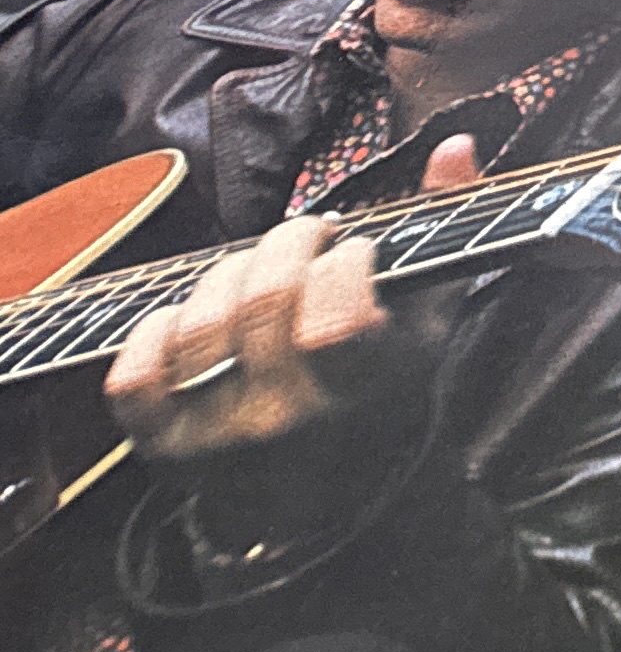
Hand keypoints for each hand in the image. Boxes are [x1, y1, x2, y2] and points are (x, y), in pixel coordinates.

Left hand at [102, 132, 475, 460]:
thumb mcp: (429, 320)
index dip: (345, 263)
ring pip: (199, 325)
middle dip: (286, 243)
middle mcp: (286, 419)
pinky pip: (135, 377)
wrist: (323, 505)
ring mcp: (217, 434)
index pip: (337, 319)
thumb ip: (442, 230)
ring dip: (227, 275)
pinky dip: (155, 331)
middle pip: (263, 302)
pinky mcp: (162, 444)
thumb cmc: (384, 394)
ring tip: (256, 274)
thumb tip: (453, 146)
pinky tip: (192, 320)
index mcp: (362, 391)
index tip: (356, 254)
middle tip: (306, 240)